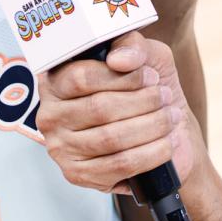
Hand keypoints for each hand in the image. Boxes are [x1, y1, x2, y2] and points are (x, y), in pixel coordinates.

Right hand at [36, 33, 201, 194]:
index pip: (80, 77)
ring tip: (170, 117)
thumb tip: (119, 59)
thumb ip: (132, 46)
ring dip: (151, 127)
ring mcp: (60, 148)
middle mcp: (50, 115)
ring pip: (111, 138)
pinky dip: (151, 154)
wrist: (160, 134)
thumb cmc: (145, 91)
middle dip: (143, 102)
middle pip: (99, 108)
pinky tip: (166, 143)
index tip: (151, 77)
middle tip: (165, 97)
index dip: (122, 77)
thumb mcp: (146, 57)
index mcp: (56, 80)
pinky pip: (119, 165)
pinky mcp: (77, 174)